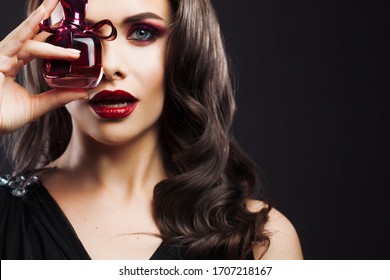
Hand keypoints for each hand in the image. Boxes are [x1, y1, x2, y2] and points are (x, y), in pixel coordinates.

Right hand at [0, 0, 87, 133]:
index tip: (73, 44)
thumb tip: (84, 92)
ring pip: (22, 34)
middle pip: (26, 32)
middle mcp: (6, 57)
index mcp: (12, 64)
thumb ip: (58, 97)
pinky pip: (20, 46)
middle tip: (57, 1)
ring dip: (38, 18)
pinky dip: (37, 39)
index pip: (34, 46)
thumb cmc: (3, 118)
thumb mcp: (37, 106)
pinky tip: (47, 26)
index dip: (51, 40)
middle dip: (42, 16)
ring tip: (52, 5)